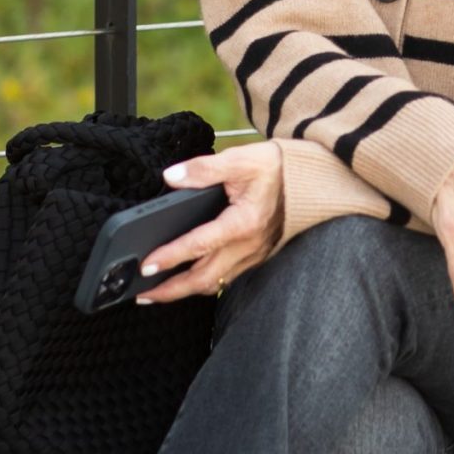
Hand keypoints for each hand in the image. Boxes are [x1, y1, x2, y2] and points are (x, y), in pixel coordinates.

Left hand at [133, 142, 285, 303]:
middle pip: (204, 278)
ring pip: (215, 282)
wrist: (311, 179)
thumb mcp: (241, 159)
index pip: (199, 245)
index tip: (146, 266)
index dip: (171, 257)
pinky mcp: (257, 256)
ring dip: (185, 291)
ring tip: (158, 293)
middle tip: (142, 295)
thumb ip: (204, 168)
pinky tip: (189, 280)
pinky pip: (227, 278)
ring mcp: (254, 255)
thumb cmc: (278, 167)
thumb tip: (172, 177)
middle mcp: (249, 245)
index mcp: (244, 222)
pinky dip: (204, 283)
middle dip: (171, 290)